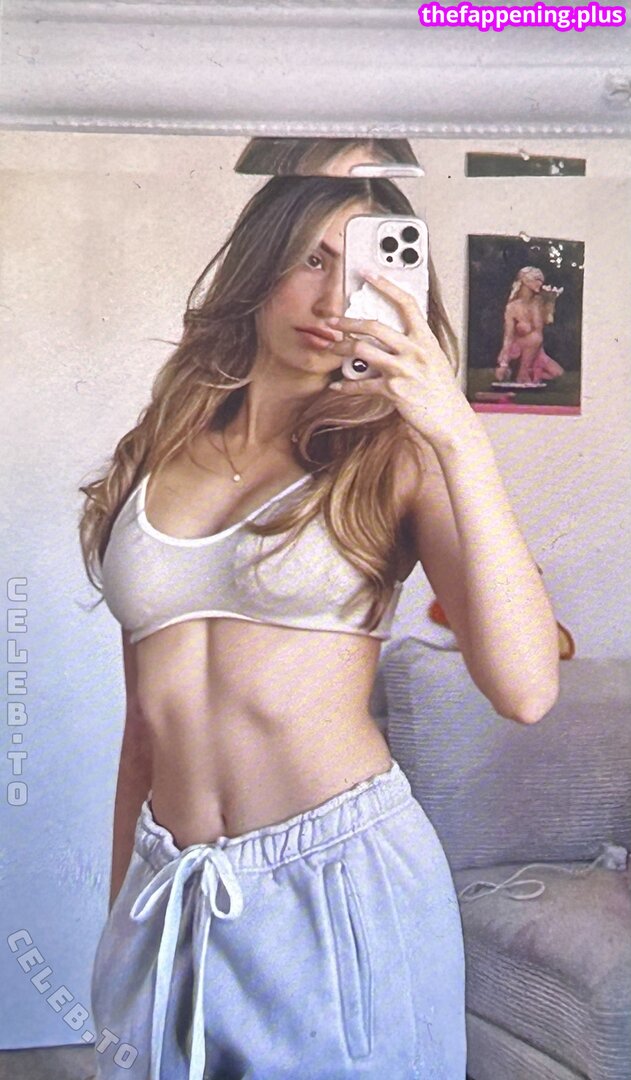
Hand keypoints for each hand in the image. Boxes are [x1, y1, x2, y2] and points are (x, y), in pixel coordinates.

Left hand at [325, 272, 470, 450]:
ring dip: (341, 349)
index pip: (406, 303)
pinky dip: (346, 385)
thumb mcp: (434, 359)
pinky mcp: (393, 390)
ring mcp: (403, 370)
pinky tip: (337, 385)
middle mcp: (414, 350)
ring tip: (331, 349)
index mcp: (425, 339)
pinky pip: (362, 384)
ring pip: (362, 350)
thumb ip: (415, 345)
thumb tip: (391, 336)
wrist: (450, 419)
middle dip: (348, 322)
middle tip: (333, 321)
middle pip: (374, 325)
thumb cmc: (442, 391)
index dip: (386, 286)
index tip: (369, 275)